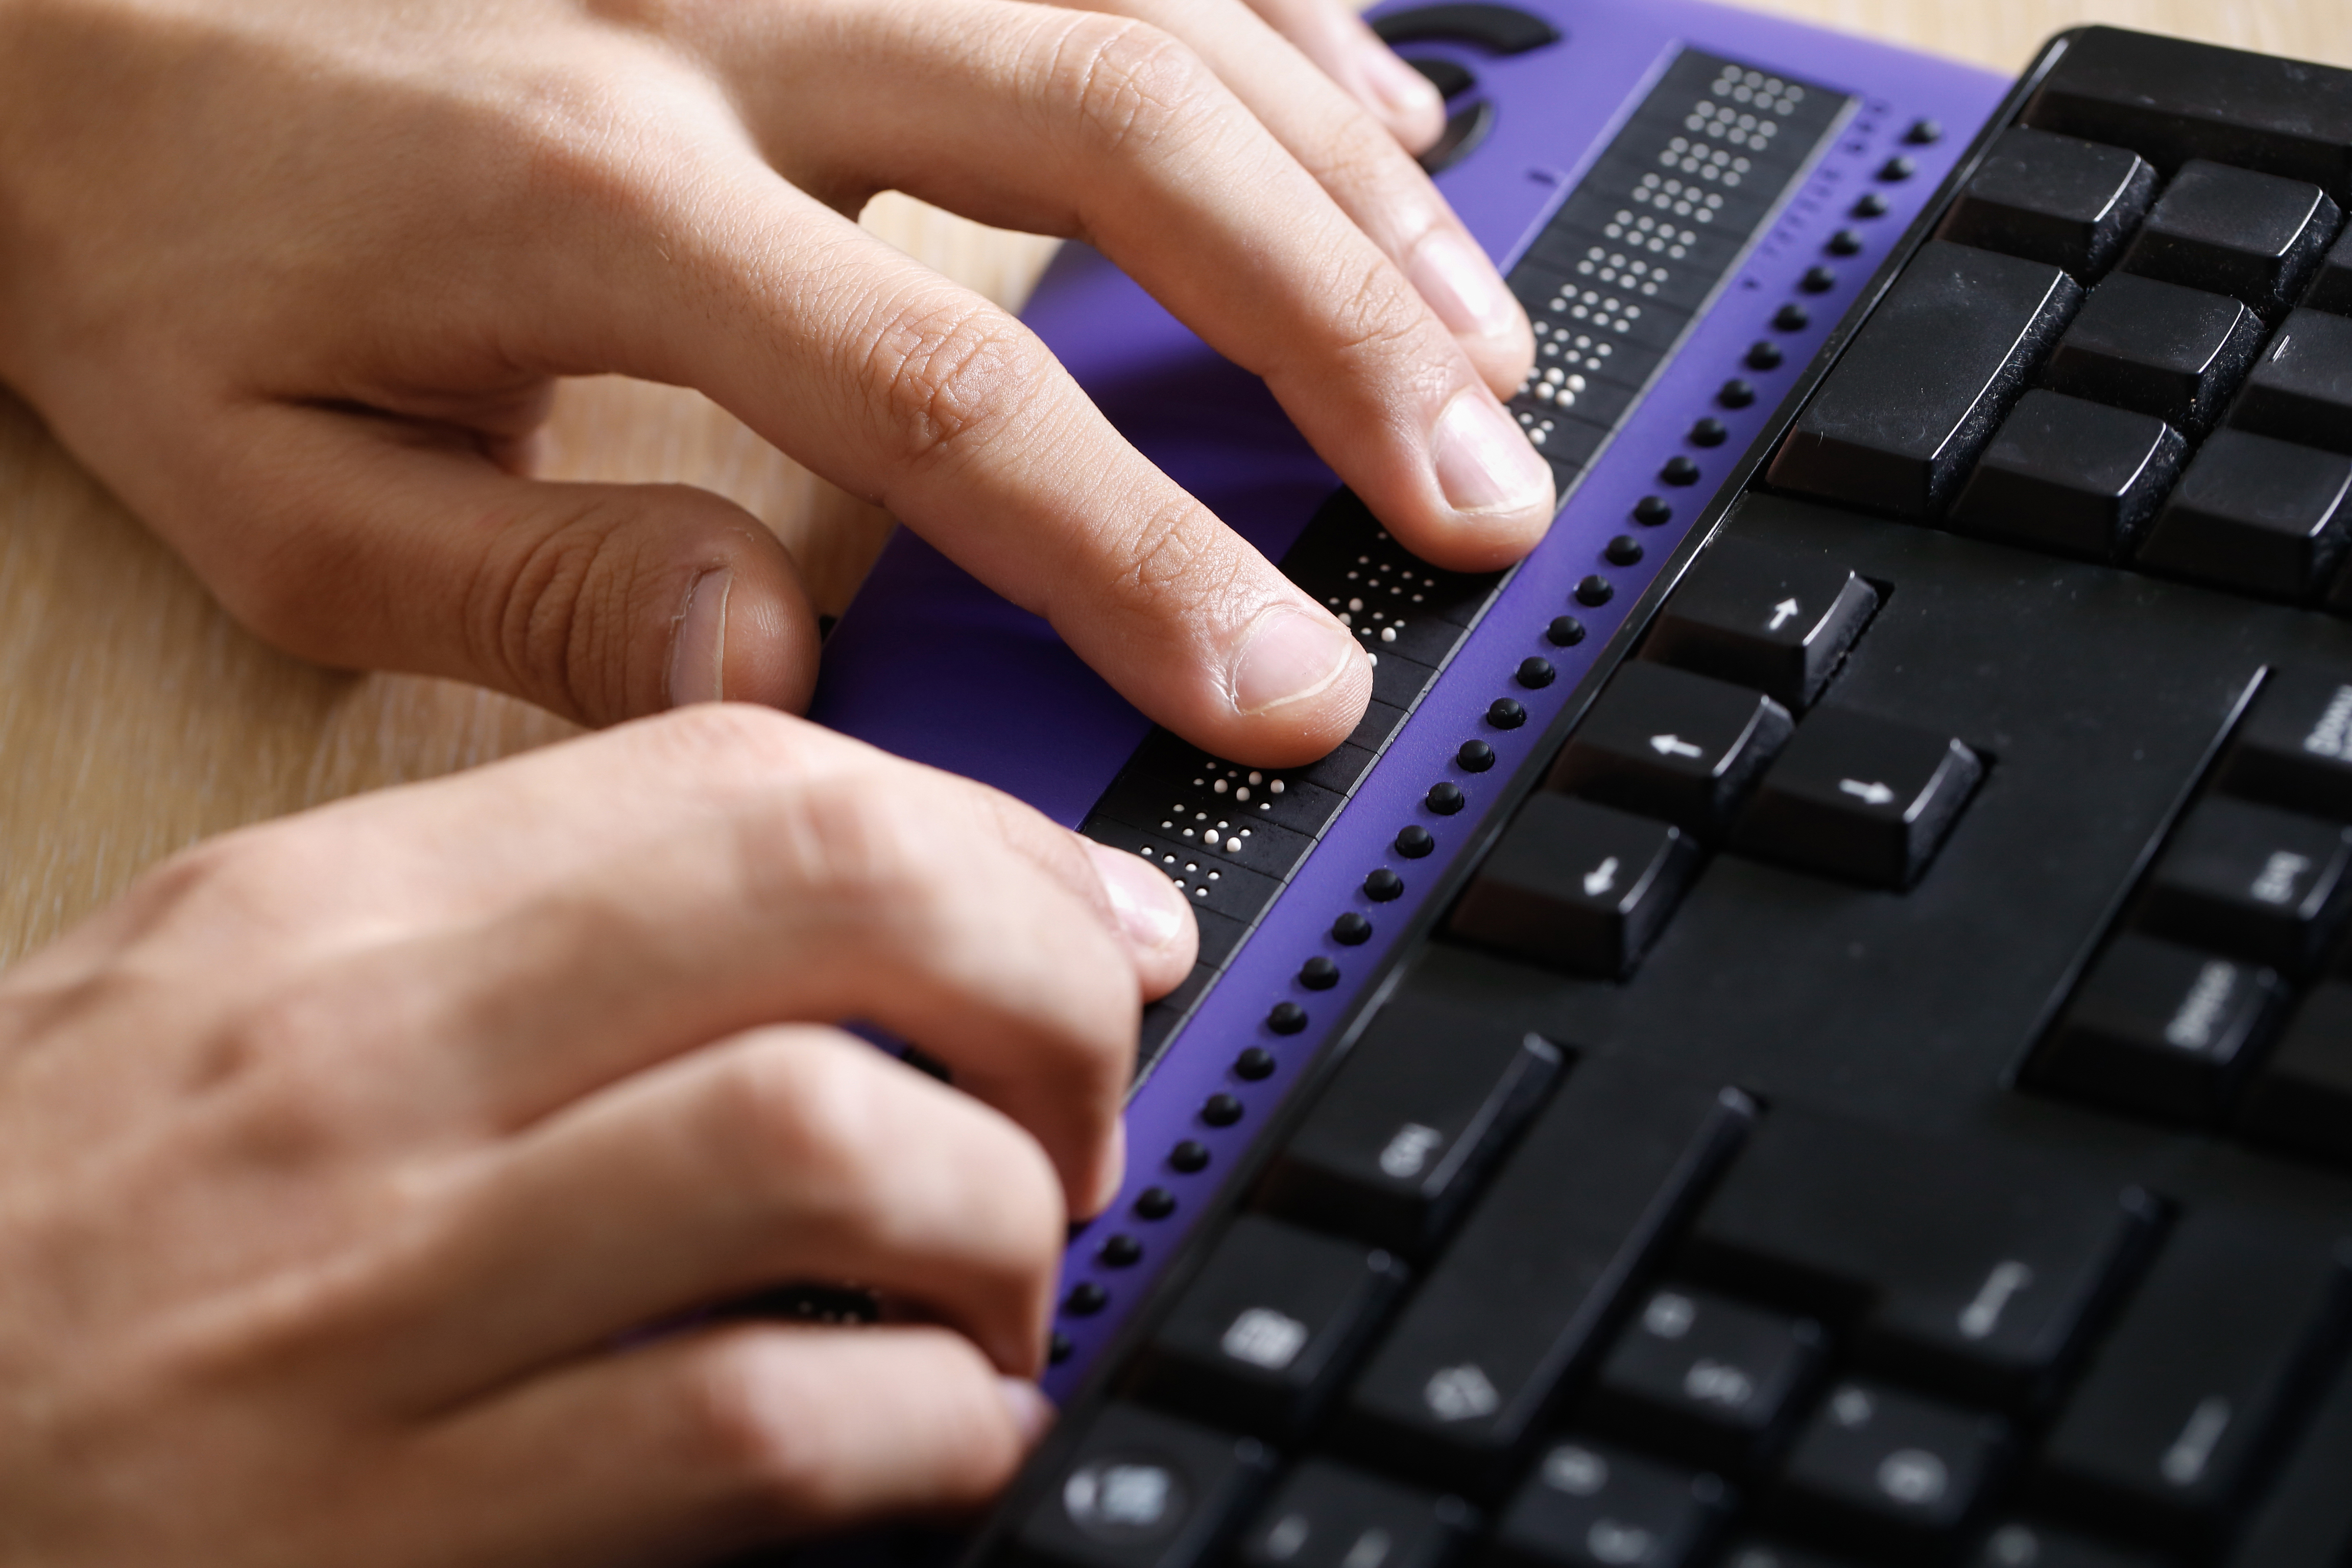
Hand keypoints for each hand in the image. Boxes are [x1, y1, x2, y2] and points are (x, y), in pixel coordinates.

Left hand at [0, 0, 1548, 767]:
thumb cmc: (160, 238)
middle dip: (1330, 340)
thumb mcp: (264, 473)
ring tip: (1481, 344)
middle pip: (1114, 146)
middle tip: (1475, 497)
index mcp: (594, 199)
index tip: (1279, 682)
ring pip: (1149, 12)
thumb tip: (773, 657)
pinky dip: (1277, 19)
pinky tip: (1385, 122)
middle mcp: (722, 19)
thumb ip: (519, 583)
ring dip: (1345, 186)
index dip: (1140, 551)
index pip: (943, 390)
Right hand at [0, 704, 1195, 1563]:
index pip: (746, 775)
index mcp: (327, 918)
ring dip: (1004, 1222)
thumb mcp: (234, 1018)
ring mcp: (370, 1303)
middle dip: (1049, 989)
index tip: (1093, 929)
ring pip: (835, 1145)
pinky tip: (937, 1440)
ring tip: (1008, 1286)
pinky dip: (924, 1430)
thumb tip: (842, 932)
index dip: (989, 843)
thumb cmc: (46, 1250)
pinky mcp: (389, 1531)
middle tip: (1084, 1104)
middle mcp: (359, 1072)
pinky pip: (762, 1428)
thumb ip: (523, 947)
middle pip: (835, 900)